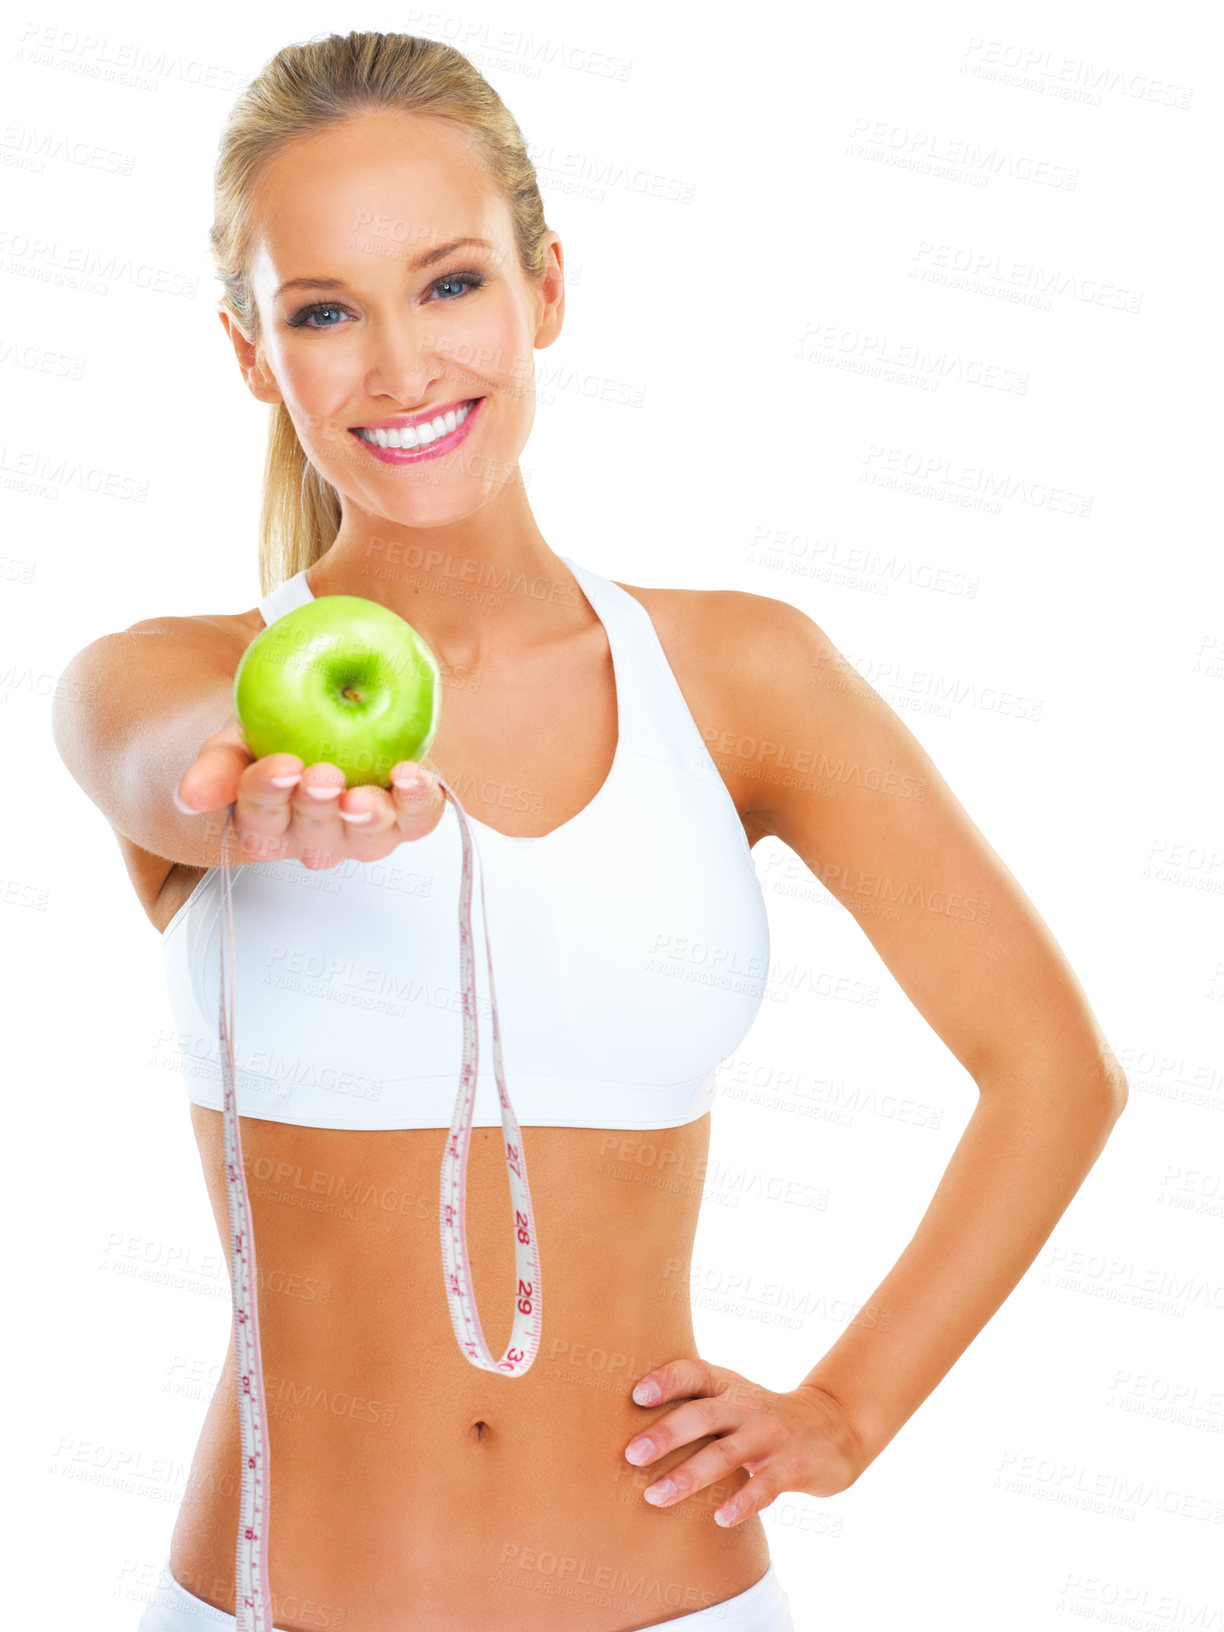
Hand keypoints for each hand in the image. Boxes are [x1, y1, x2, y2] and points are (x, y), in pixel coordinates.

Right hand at [173, 713, 446, 869]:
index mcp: (268, 826)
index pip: (262, 819)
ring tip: (365, 796)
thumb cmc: (269, 742)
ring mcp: (363, 832)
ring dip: (369, 817)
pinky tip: (411, 776)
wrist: (317, 726)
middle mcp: (317, 839)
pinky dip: (418, 801)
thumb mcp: (235, 746)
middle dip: (319, 808)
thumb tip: (188, 796)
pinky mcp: (405, 815)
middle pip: (317, 836)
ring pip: (368, 838)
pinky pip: (417, 818)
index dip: (268, 794)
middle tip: (322, 778)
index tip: (278, 766)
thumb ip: (216, 767)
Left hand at [624, 1358, 865, 1526]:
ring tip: (655, 1497)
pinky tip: (719, 1519)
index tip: (637, 1395)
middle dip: (667, 1434)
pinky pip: (764, 1486)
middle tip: (631, 1455)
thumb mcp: (733, 1401)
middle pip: (704, 1415)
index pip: (695, 1373)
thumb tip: (625, 1426)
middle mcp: (747, 1405)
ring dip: (689, 1475)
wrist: (834, 1429)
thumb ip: (694, 1406)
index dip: (667, 1380)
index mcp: (729, 1386)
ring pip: (726, 1454)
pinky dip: (742, 1502)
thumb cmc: (762, 1418)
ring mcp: (771, 1435)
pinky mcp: (792, 1467)